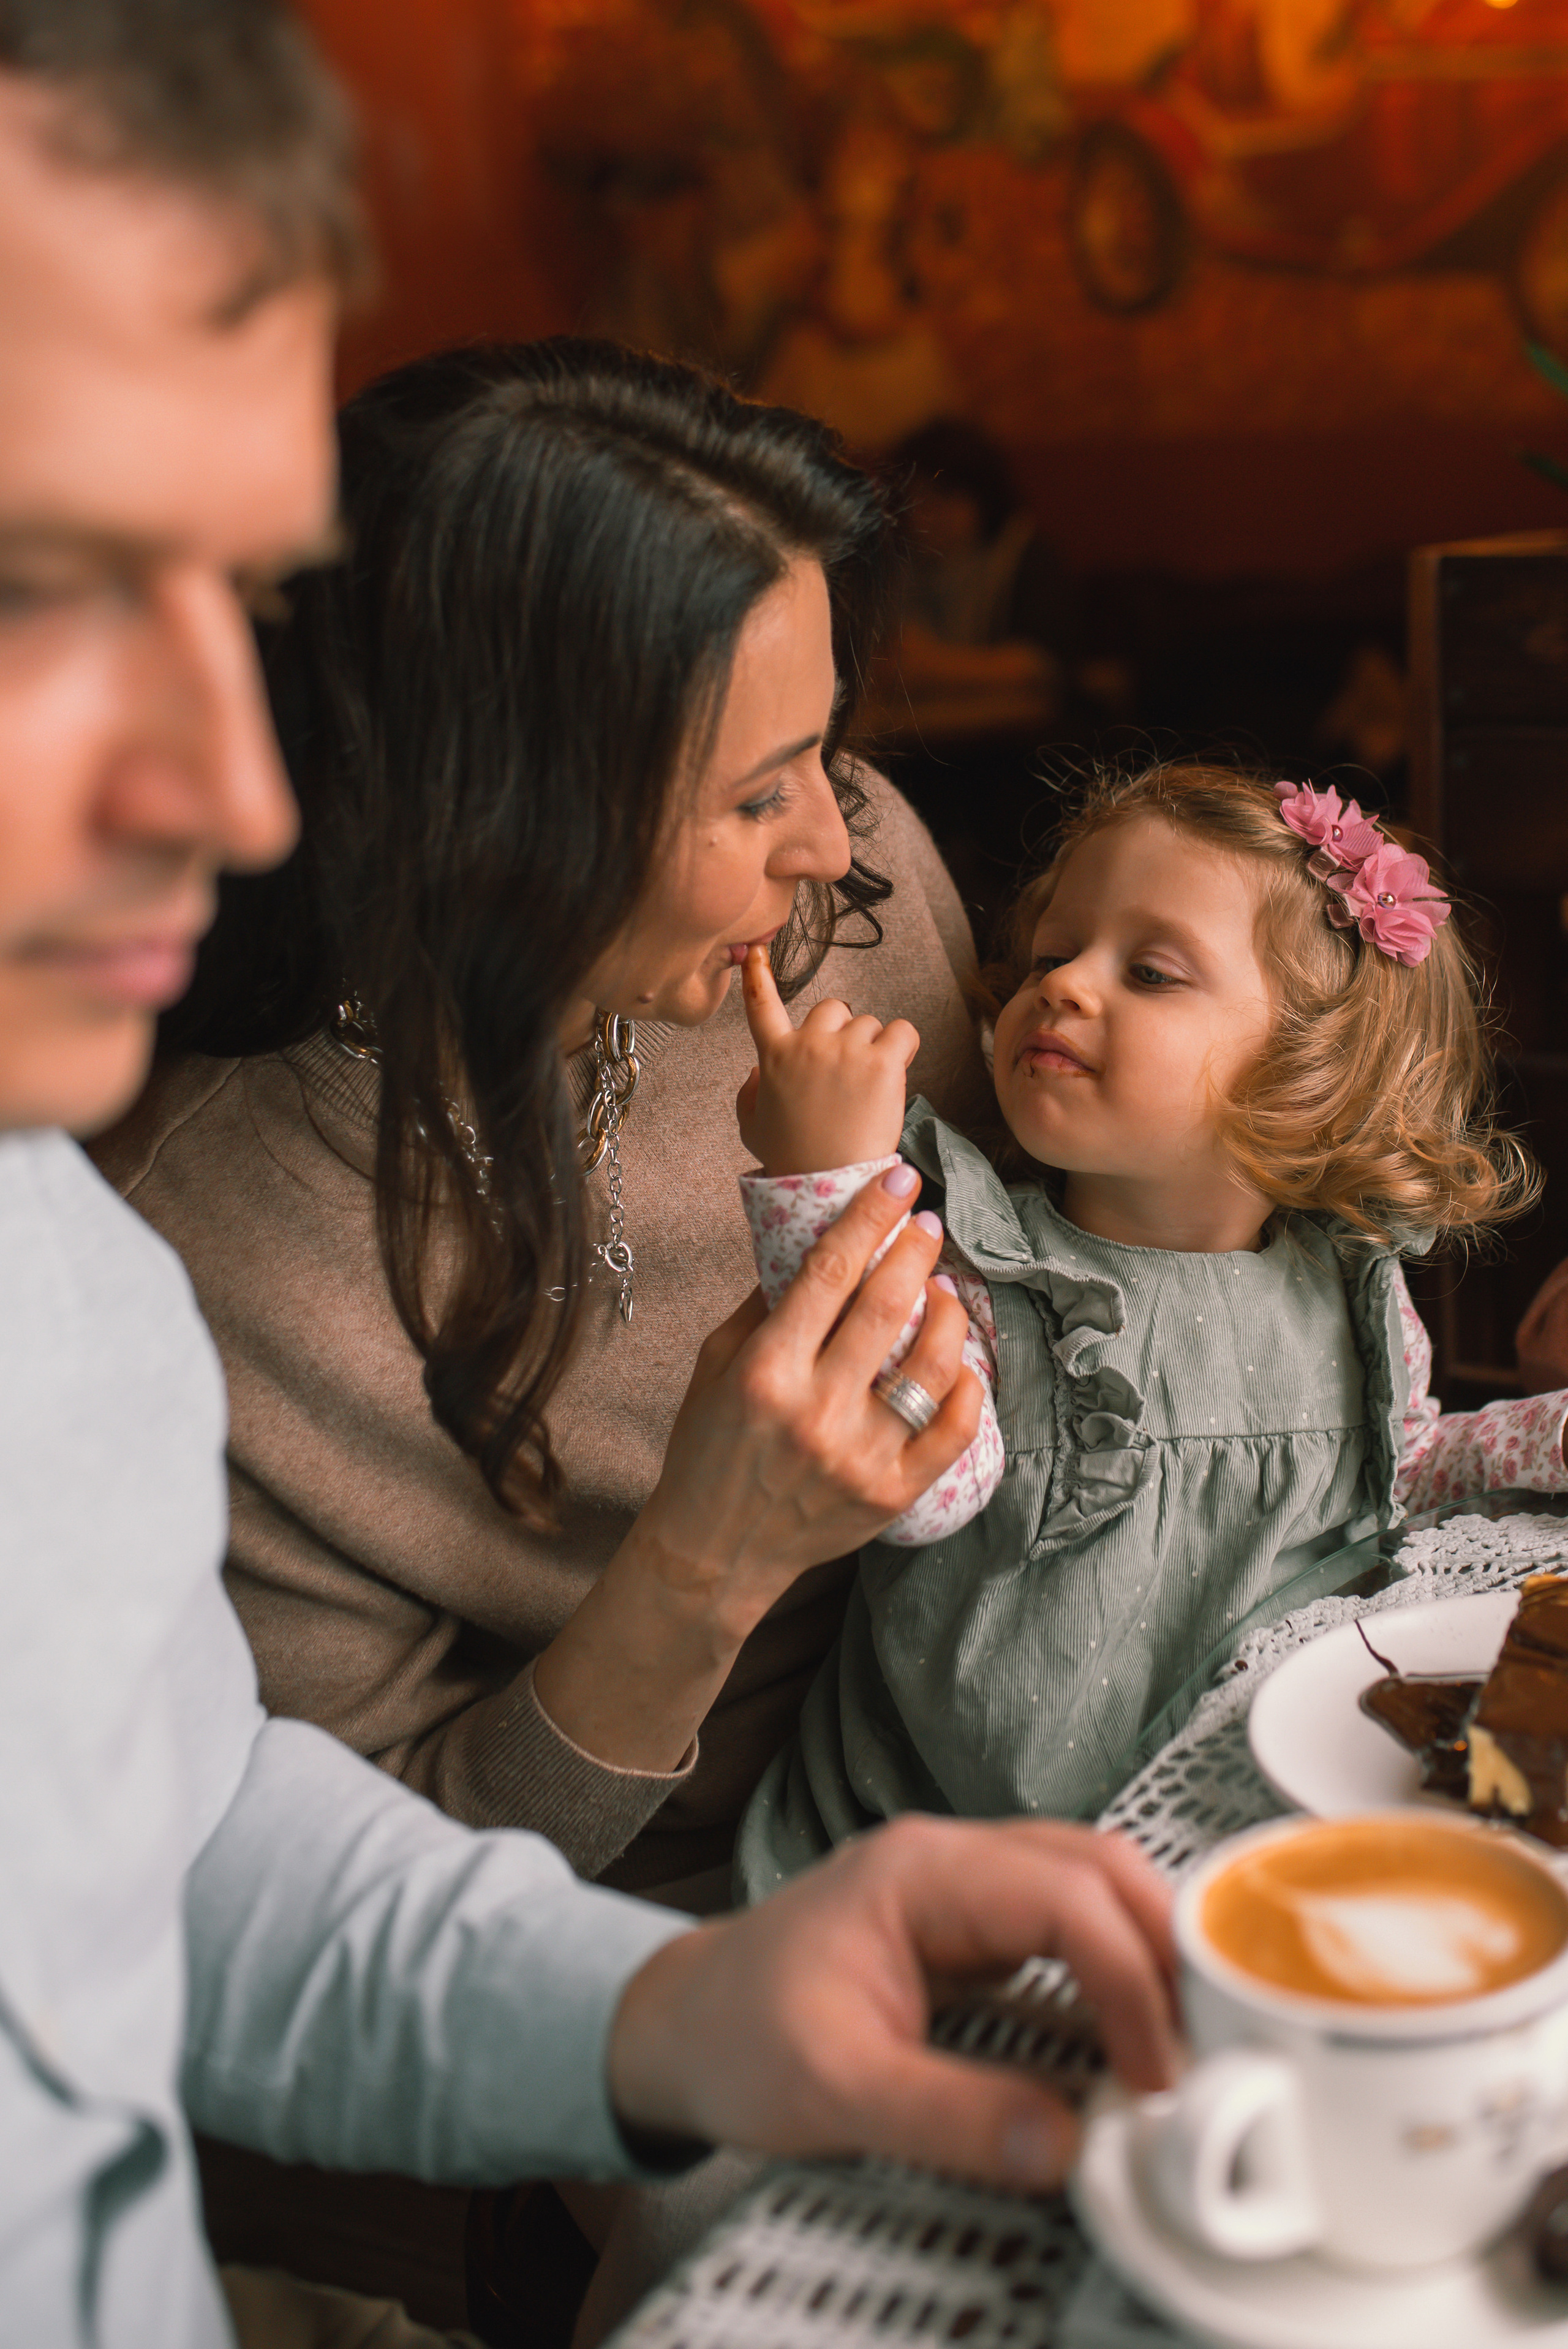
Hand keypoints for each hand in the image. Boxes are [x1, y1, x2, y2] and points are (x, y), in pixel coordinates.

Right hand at [532, 1164, 981, 1766]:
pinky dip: (966, 1386)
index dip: (869, 1217)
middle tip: (927, 1223)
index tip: (898, 1179)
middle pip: (886, 1305)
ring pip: (930, 1364)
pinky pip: (954, 1429)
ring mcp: (859, 1456)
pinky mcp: (893, 1493)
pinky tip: (960, 1360)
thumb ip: (764, 1307)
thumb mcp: (714, 1366)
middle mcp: (815, 1411)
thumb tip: (817, 1245)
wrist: (713, 1551)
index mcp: (765, 1372)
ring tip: (945, 1288)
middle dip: (915, 1249)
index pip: (828, 1272)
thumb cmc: (708, 1448)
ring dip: (947, 1311)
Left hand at [608, 1815, 1177, 2190]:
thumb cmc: (737, 2039)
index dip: (1128, 1977)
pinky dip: (1112, 1966)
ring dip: (1145, 1949)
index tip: (1154, 2068)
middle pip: (1094, 1865)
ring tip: (1184, 2039)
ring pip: (1088, 1883)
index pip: (1063, 1895)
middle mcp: (949, 1859)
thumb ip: (949, 2116)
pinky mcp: (968, 1926)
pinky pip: (1064, 1922)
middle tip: (1206, 2042)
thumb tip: (1064, 2143)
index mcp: (918, 1873)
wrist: (680, 2027)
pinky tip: (1133, 2029)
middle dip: (1162, 1945)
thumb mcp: (833, 2091)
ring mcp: (960, 1886)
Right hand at [737, 944, 918, 1174]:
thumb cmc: (794, 1159)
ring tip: (870, 1088)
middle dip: (844, 1033)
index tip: (755, 952)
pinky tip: (896, 1073)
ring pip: (870, 1024)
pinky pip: (903, 1032)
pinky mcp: (882, 1061)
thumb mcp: (753, 1129)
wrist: (829, 1182)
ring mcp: (845, 1050)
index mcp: (775, 1058)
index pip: (761, 1006)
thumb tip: (756, 1072)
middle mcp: (808, 1045)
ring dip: (875, 1047)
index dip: (757, 976)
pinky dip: (904, 1048)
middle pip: (833, 1010)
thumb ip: (748, 1096)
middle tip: (849, 1072)